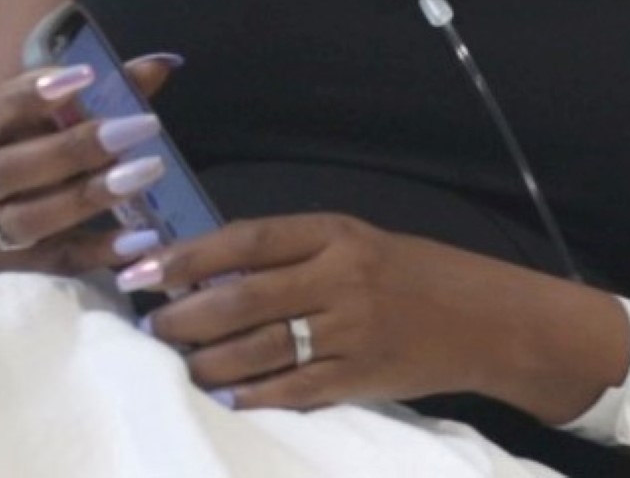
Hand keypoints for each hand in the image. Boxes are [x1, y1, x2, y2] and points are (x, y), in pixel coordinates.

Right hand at [0, 55, 179, 274]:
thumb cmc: (9, 168)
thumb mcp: (33, 131)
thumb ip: (93, 99)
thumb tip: (156, 67)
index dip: (32, 93)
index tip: (85, 74)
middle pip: (13, 168)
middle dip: (77, 146)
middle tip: (141, 126)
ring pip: (33, 218)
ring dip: (91, 196)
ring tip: (147, 172)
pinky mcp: (14, 274)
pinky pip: (60, 262)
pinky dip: (101, 250)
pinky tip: (143, 238)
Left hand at [123, 214, 521, 409]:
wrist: (483, 318)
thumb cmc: (408, 273)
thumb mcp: (354, 242)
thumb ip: (292, 252)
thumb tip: (210, 270)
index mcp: (335, 233)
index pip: (249, 239)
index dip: (191, 256)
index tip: (146, 268)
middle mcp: (340, 278)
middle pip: (244, 298)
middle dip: (186, 315)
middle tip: (152, 325)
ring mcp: (350, 332)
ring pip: (259, 349)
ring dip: (208, 360)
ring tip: (180, 363)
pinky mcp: (359, 378)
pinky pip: (291, 390)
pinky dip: (251, 395)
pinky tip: (224, 396)